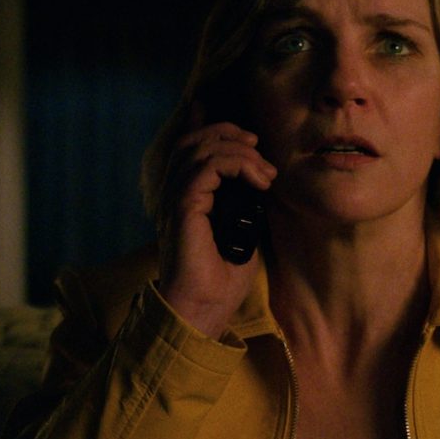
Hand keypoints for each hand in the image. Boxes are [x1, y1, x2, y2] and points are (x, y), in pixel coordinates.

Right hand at [156, 110, 275, 339]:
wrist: (205, 309)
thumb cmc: (222, 281)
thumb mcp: (243, 235)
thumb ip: (245, 206)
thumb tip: (260, 182)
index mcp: (185, 199)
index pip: (191, 149)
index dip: (215, 130)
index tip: (251, 139)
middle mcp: (175, 195)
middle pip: (192, 141)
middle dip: (229, 134)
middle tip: (259, 147)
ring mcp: (175, 200)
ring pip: (198, 150)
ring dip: (237, 151)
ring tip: (264, 170)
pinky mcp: (182, 208)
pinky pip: (204, 169)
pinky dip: (234, 165)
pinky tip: (256, 181)